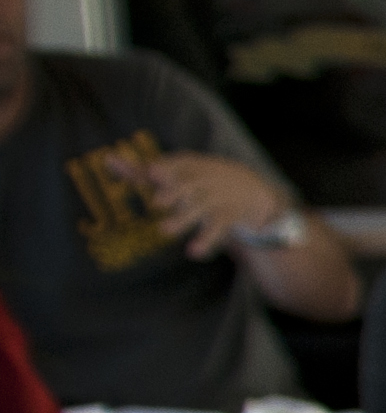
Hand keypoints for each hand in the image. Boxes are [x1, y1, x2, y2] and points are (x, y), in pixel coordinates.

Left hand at [130, 152, 293, 255]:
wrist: (253, 190)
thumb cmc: (201, 181)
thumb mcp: (177, 173)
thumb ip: (141, 171)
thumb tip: (106, 159)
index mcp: (189, 167)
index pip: (177, 166)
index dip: (166, 169)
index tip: (153, 172)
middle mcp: (203, 181)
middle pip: (189, 186)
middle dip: (175, 193)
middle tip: (157, 203)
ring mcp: (216, 199)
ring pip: (200, 209)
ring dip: (184, 220)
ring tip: (165, 231)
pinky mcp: (227, 217)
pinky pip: (216, 229)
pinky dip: (205, 240)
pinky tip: (193, 253)